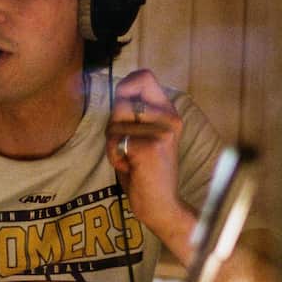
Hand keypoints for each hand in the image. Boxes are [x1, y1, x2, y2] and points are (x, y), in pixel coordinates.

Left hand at [106, 69, 196, 259]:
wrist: (162, 205)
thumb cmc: (145, 171)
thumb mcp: (143, 135)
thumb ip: (133, 113)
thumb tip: (116, 88)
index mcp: (169, 113)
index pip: (144, 76)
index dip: (124, 85)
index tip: (120, 104)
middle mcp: (168, 118)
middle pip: (121, 99)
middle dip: (113, 123)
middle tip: (126, 145)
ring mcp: (160, 132)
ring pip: (114, 123)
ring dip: (113, 144)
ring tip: (130, 159)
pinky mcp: (149, 147)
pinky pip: (114, 141)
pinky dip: (114, 156)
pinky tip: (130, 168)